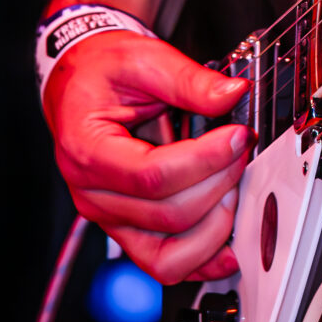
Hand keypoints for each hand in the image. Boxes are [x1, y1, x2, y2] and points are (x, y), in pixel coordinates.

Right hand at [43, 30, 250, 285]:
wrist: (78, 85)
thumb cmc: (101, 73)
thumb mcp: (141, 58)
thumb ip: (188, 78)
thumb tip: (232, 94)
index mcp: (87, 149)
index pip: (151, 175)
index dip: (205, 160)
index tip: (238, 136)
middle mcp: (93, 194)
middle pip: (167, 215)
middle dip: (219, 184)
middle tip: (242, 149)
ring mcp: (109, 217)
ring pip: (167, 254)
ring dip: (215, 227)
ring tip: (234, 186)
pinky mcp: (127, 228)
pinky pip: (163, 262)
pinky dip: (201, 260)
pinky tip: (227, 246)